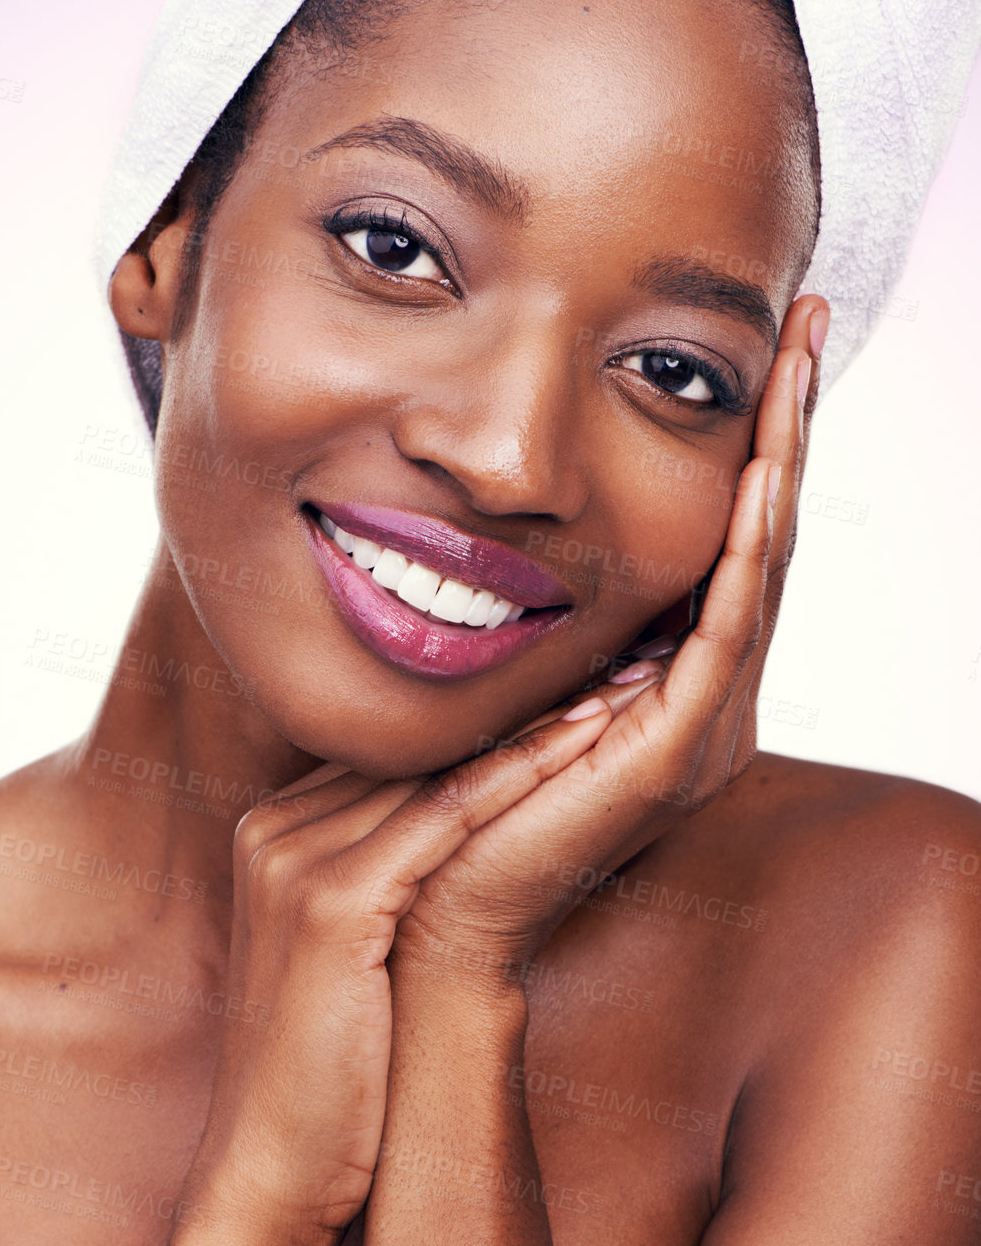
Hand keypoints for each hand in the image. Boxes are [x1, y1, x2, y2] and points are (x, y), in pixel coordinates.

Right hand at [181, 710, 622, 1244]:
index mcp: (275, 835)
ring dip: (542, 724)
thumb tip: (466, 847)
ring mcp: (295, 860)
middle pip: (422, 749)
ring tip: (624, 683)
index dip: (493, 721)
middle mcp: (275, 831)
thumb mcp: (350, 957)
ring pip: (443, 770)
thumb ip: (384, 882)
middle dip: (524, 706)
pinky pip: (446, 819)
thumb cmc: (329, 1074)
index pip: (400, 756)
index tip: (574, 685)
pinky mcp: (331, 902)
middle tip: (618, 659)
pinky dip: (524, 775)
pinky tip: (588, 742)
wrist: (272, 1168)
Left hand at [390, 293, 827, 982]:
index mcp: (667, 683)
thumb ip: (538, 621)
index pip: (721, 541)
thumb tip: (515, 541)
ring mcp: (699, 726)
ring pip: (758, 566)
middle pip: (758, 539)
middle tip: (809, 327)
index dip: (744, 449)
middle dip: (783, 431)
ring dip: (780, 463)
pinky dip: (748, 546)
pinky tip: (762, 472)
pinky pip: (727, 627)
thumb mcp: (503, 683)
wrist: (435, 918)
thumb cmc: (448, 805)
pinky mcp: (677, 752)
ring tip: (800, 366)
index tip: (759, 352)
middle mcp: (703, 699)